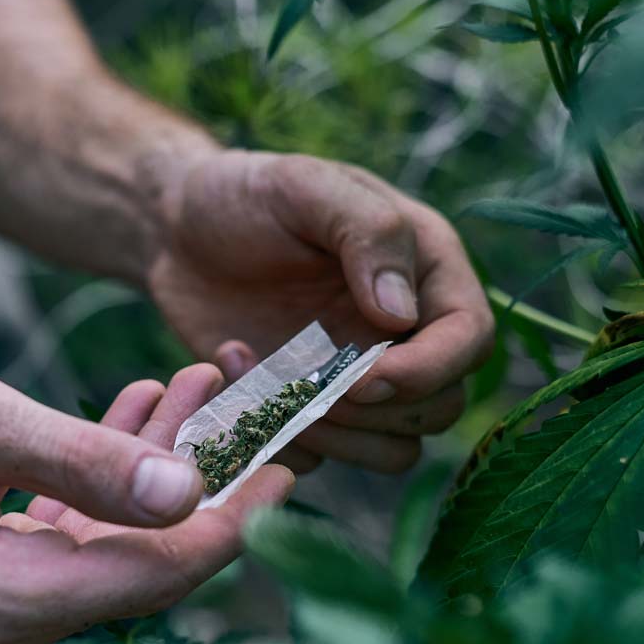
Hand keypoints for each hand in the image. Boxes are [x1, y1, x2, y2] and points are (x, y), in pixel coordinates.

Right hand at [0, 358, 292, 643]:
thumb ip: (78, 459)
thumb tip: (187, 496)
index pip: (152, 573)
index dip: (233, 519)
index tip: (290, 461)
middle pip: (142, 562)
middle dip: (200, 477)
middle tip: (244, 397)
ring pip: (114, 547)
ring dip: (156, 468)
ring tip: (195, 383)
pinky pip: (74, 541)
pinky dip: (108, 484)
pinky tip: (137, 417)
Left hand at [148, 150, 493, 472]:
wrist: (176, 229)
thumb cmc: (246, 195)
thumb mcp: (305, 186)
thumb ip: (367, 233)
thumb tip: (404, 315)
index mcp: (424, 270)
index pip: (468, 339)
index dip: (429, 370)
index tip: (367, 376)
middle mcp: (405, 332)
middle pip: (439, 407)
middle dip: (376, 410)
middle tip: (305, 381)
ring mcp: (359, 377)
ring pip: (391, 449)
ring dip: (333, 435)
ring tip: (264, 381)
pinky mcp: (311, 409)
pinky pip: (322, 457)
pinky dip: (279, 437)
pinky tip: (234, 370)